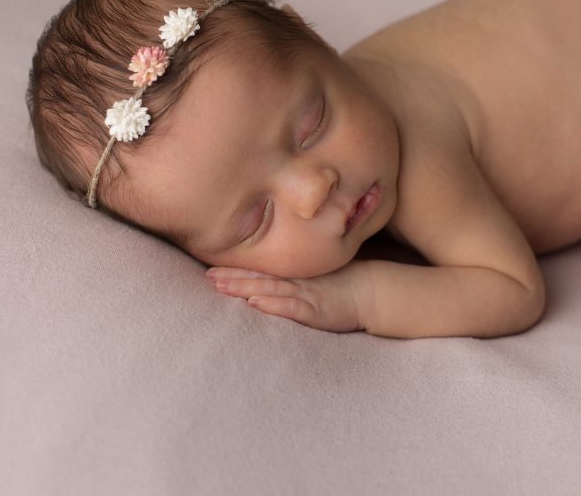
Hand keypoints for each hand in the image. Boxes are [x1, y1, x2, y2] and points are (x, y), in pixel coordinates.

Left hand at [205, 261, 371, 332]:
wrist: (373, 292)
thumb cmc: (344, 286)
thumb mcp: (316, 281)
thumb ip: (294, 281)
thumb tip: (268, 285)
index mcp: (295, 276)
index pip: (261, 272)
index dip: (237, 270)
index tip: (211, 269)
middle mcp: (297, 283)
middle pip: (260, 278)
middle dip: (233, 278)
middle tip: (208, 277)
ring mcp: (307, 295)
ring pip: (271, 290)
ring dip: (245, 288)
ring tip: (222, 287)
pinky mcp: (317, 311)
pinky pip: (292, 308)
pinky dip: (273, 304)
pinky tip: (256, 303)